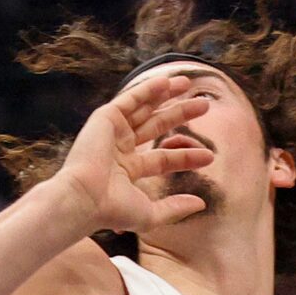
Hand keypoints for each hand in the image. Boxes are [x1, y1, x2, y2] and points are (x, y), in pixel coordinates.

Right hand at [44, 72, 216, 235]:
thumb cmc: (113, 209)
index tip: (210, 156)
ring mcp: (112, 132)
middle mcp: (120, 148)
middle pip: (157, 126)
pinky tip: (166, 81)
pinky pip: (130, 99)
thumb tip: (201, 204)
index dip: (187, 156)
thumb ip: (175, 208)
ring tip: (188, 83)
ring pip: (145, 109)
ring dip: (166, 95)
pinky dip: (147, 89)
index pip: (163, 158)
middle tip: (205, 105)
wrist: (85, 198)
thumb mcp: (150, 213)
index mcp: (128, 170)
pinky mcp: (105, 118)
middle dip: (180, 115)